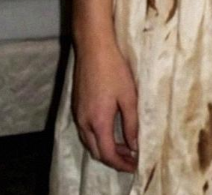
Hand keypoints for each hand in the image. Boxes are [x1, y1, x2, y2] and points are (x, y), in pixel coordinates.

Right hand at [72, 41, 137, 172]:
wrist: (93, 46)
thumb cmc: (113, 68)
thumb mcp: (129, 97)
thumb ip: (132, 124)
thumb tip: (134, 145)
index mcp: (98, 121)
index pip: (108, 154)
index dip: (121, 164)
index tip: (134, 165)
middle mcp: (84, 121)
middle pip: (96, 152)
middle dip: (113, 159)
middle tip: (130, 158)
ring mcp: (77, 112)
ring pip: (89, 141)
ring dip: (104, 148)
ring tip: (123, 145)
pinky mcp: (76, 104)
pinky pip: (85, 129)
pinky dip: (97, 136)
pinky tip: (110, 129)